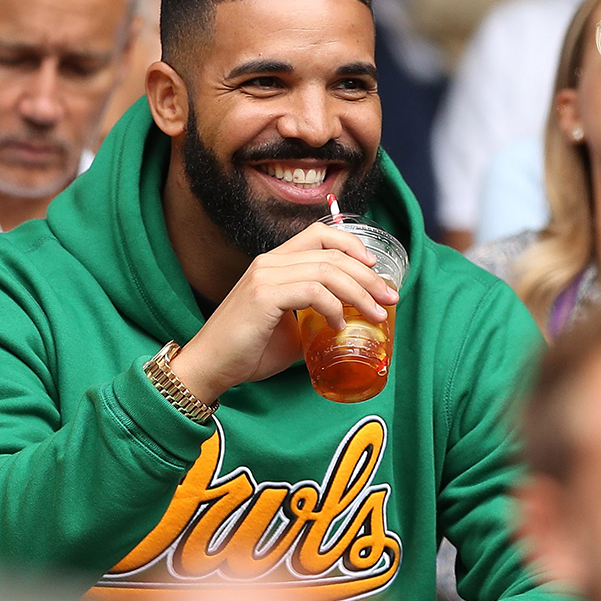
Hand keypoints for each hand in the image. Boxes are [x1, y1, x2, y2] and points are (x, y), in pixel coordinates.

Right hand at [172, 222, 398, 402]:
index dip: (352, 245)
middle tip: (389, 297)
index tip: (375, 267)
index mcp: (274, 262)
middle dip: (367, 275)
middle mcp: (270, 262)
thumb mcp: (290, 329)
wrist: (211, 366)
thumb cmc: (247, 351)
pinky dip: (333, 307)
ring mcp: (265, 276)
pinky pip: (312, 292)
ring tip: (375, 315)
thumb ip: (314, 319)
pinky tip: (338, 325)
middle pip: (331, 252)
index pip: (320, 234)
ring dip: (359, 292)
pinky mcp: (263, 295)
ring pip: (326, 270)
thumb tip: (348, 326)